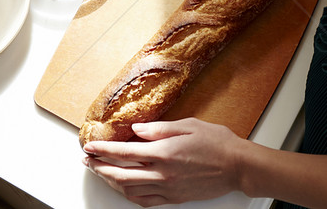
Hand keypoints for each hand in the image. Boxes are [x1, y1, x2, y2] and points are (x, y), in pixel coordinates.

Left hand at [82, 118, 245, 206]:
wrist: (237, 166)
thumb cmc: (217, 142)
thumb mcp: (188, 125)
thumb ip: (159, 128)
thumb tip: (136, 130)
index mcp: (164, 152)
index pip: (123, 152)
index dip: (103, 149)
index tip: (90, 146)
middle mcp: (162, 173)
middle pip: (120, 173)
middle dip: (99, 167)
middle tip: (89, 161)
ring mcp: (168, 188)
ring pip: (129, 189)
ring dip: (111, 181)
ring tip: (102, 173)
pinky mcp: (174, 198)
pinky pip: (145, 201)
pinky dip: (130, 195)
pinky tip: (125, 188)